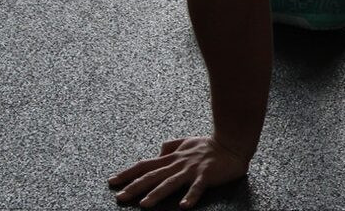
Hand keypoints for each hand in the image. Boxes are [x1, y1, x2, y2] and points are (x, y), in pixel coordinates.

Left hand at [109, 136, 249, 208]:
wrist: (232, 142)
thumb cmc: (210, 144)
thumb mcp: (186, 141)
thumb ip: (171, 146)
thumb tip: (159, 151)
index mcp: (172, 157)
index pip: (145, 165)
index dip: (128, 173)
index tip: (112, 181)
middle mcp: (178, 164)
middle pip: (153, 175)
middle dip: (135, 187)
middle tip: (120, 197)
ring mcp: (192, 170)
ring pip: (171, 183)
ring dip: (157, 193)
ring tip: (144, 204)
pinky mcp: (206, 175)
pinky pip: (197, 188)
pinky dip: (190, 197)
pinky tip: (183, 207)